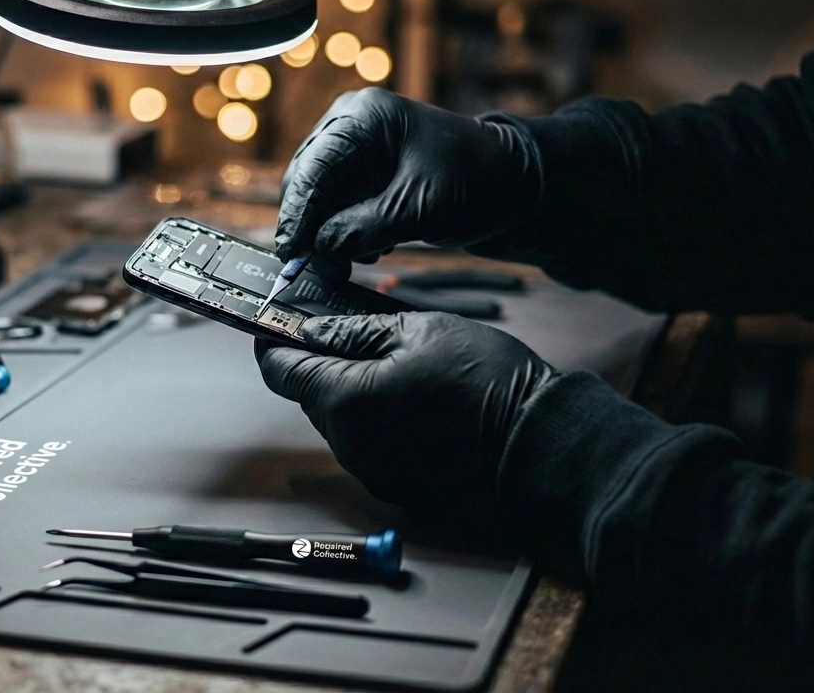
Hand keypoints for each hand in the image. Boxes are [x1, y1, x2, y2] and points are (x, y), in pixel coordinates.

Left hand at [255, 312, 555, 517]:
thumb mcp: (419, 331)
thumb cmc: (487, 380)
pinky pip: (370, 447)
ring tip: (400, 369)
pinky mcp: (397, 488)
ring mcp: (372, 471)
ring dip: (355, 395)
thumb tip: (311, 331)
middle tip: (355, 335)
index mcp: (346, 400)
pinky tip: (417, 405)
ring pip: (342, 423)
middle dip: (324, 366)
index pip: (280, 371)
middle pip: (312, 397)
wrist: (538, 443)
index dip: (274, 343)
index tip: (279, 324)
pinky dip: (380, 424)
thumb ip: (354, 332)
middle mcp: (349, 444)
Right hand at [275, 88, 539, 262]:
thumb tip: (317, 251)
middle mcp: (351, 126)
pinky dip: (345, 232)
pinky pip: (339, 206)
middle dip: (308, 226)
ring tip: (344, 266)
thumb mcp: (416, 210)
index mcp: (363, 117)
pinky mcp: (366, 174)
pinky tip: (366, 252)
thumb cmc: (476, 182)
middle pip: (306, 181)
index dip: (297, 213)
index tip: (290, 252)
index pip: (313, 167)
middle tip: (310, 269)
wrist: (516, 185)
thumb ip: (362, 230)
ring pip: (319, 198)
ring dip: (327, 234)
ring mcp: (357, 150)